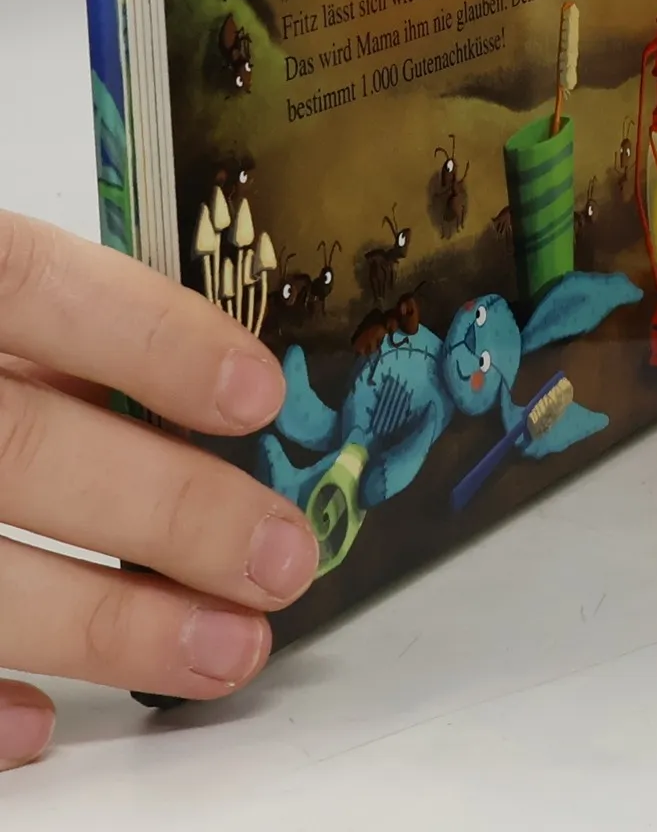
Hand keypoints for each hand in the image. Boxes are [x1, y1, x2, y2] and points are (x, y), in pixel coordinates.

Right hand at [0, 212, 316, 770]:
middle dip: (169, 511)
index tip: (260, 397)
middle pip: (22, 448)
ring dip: (107, 625)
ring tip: (225, 649)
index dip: (151, 340)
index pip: (37, 285)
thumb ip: (68, 336)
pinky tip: (46, 720)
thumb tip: (225, 399)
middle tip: (281, 562)